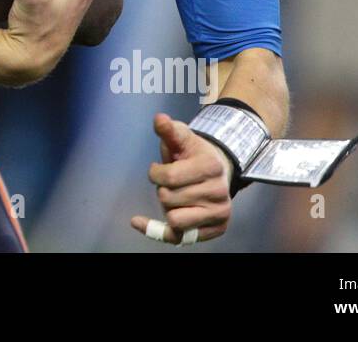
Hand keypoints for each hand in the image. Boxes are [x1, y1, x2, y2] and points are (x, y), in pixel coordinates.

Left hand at [130, 113, 232, 245]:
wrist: (218, 172)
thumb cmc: (193, 154)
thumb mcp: (181, 138)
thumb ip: (168, 130)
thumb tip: (159, 119)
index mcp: (211, 166)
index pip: (168, 177)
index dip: (156, 173)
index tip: (159, 168)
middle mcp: (219, 192)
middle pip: (168, 198)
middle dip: (163, 189)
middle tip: (172, 183)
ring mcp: (219, 213)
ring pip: (174, 219)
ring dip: (167, 207)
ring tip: (176, 196)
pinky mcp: (215, 230)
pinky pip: (178, 238)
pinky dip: (157, 231)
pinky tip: (138, 222)